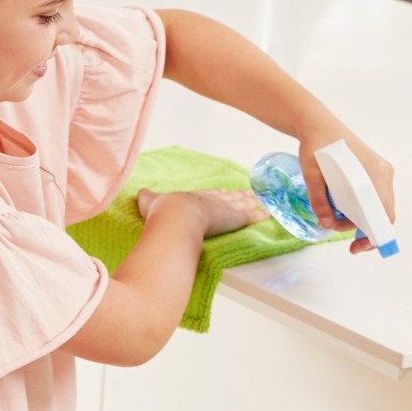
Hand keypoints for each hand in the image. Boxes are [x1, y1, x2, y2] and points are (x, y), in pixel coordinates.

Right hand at [139, 188, 267, 238]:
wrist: (175, 217)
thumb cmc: (163, 211)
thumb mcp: (150, 201)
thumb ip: (147, 196)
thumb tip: (141, 191)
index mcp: (193, 196)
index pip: (210, 195)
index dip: (218, 194)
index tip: (226, 192)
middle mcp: (211, 200)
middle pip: (229, 197)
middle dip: (239, 196)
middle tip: (250, 194)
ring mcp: (224, 208)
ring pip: (243, 204)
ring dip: (253, 203)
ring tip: (263, 202)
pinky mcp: (235, 218)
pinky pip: (252, 217)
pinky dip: (261, 215)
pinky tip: (270, 214)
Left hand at [295, 124, 396, 255]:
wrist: (316, 124)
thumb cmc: (315, 145)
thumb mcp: (311, 174)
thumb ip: (319, 200)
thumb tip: (327, 224)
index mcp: (373, 173)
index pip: (384, 214)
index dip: (375, 235)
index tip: (358, 247)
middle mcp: (383, 173)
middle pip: (383, 213)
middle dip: (364, 230)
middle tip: (344, 239)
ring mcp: (380, 171)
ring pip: (378, 206)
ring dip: (361, 219)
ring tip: (335, 219)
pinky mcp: (374, 171)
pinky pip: (374, 196)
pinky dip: (361, 208)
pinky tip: (343, 210)